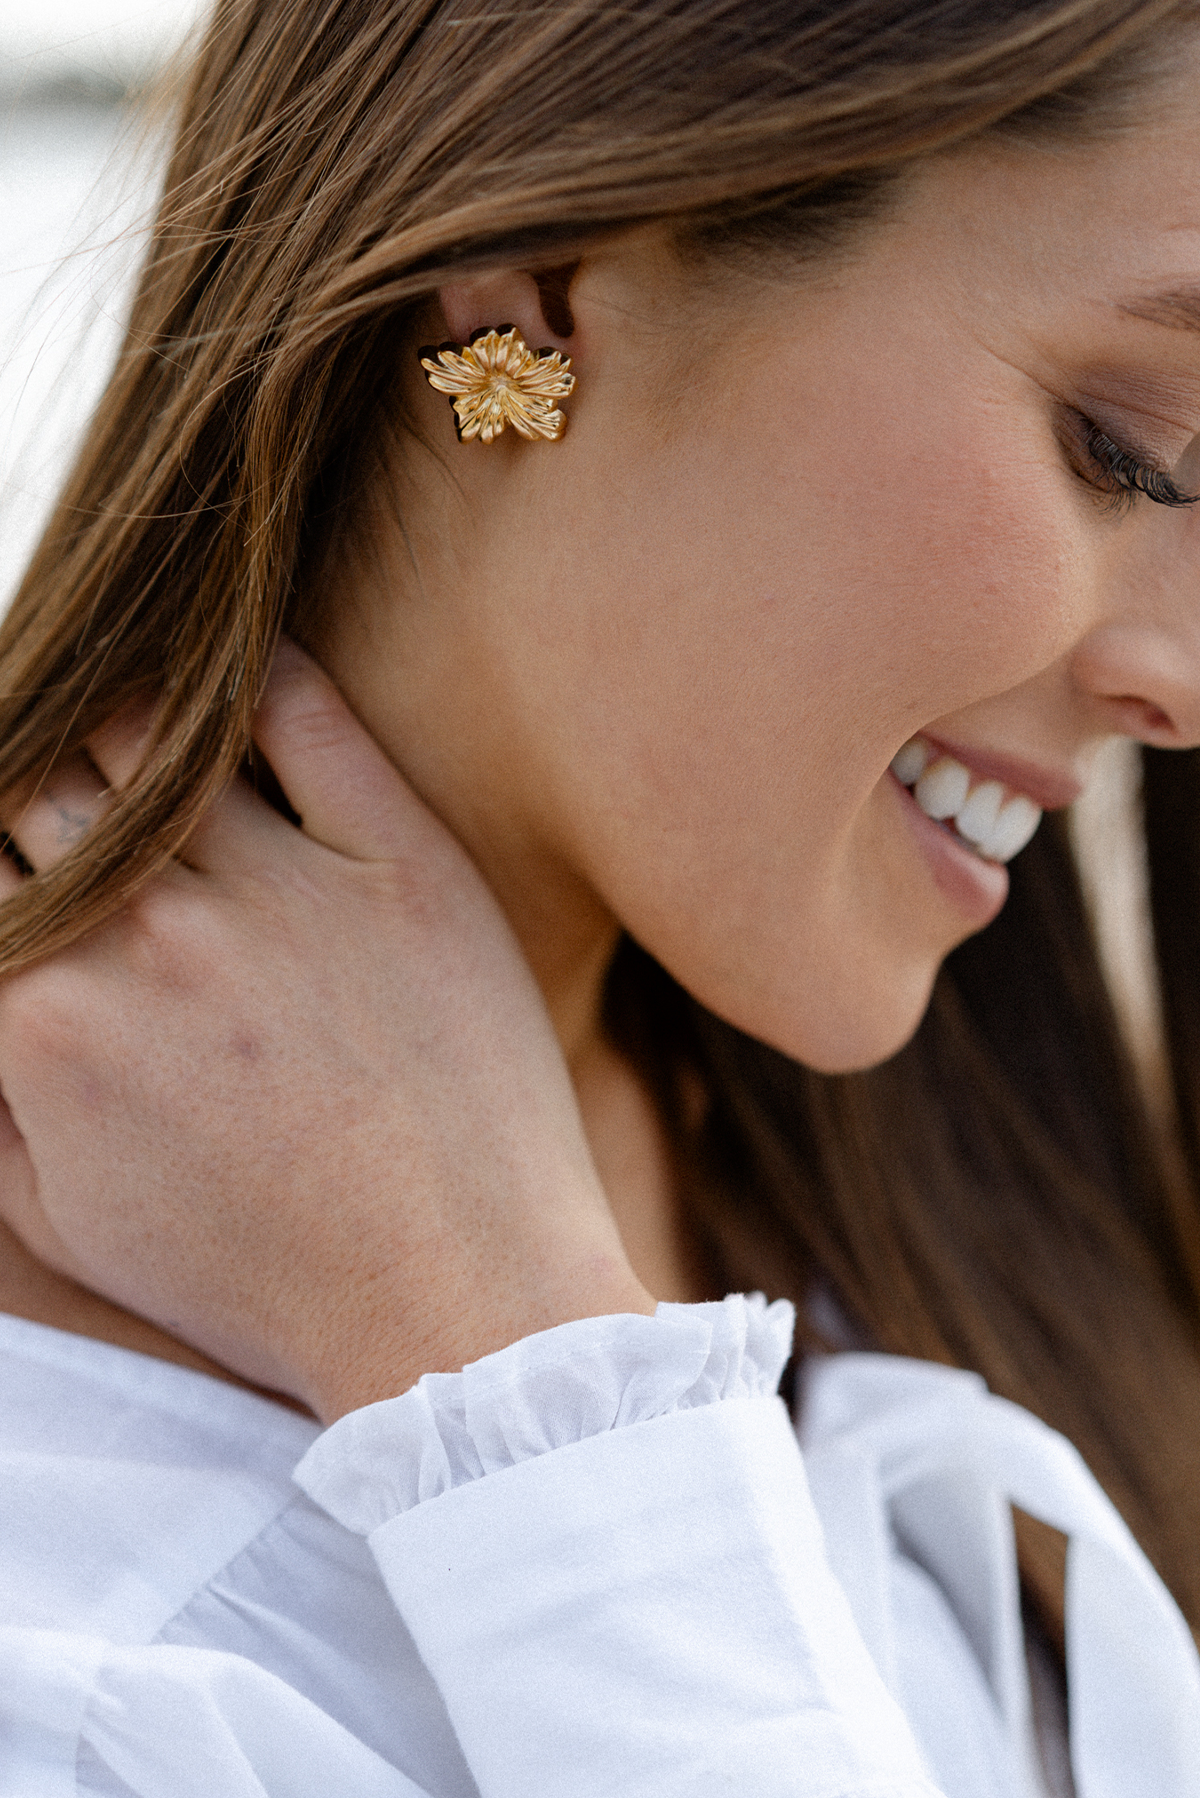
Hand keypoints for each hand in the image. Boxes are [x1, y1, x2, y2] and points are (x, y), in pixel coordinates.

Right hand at [0, 643, 651, 1419]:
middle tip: (74, 784)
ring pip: (149, 731)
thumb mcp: (64, 1217)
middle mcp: (146, 936)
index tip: (26, 845)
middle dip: (38, 773)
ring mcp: (281, 889)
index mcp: (47, 1021)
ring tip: (134, 720)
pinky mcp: (403, 865)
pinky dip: (254, 668)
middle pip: (41, 780)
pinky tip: (235, 656)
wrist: (456, 1299)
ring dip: (119, 710)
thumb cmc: (259, 1277)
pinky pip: (305, 714)